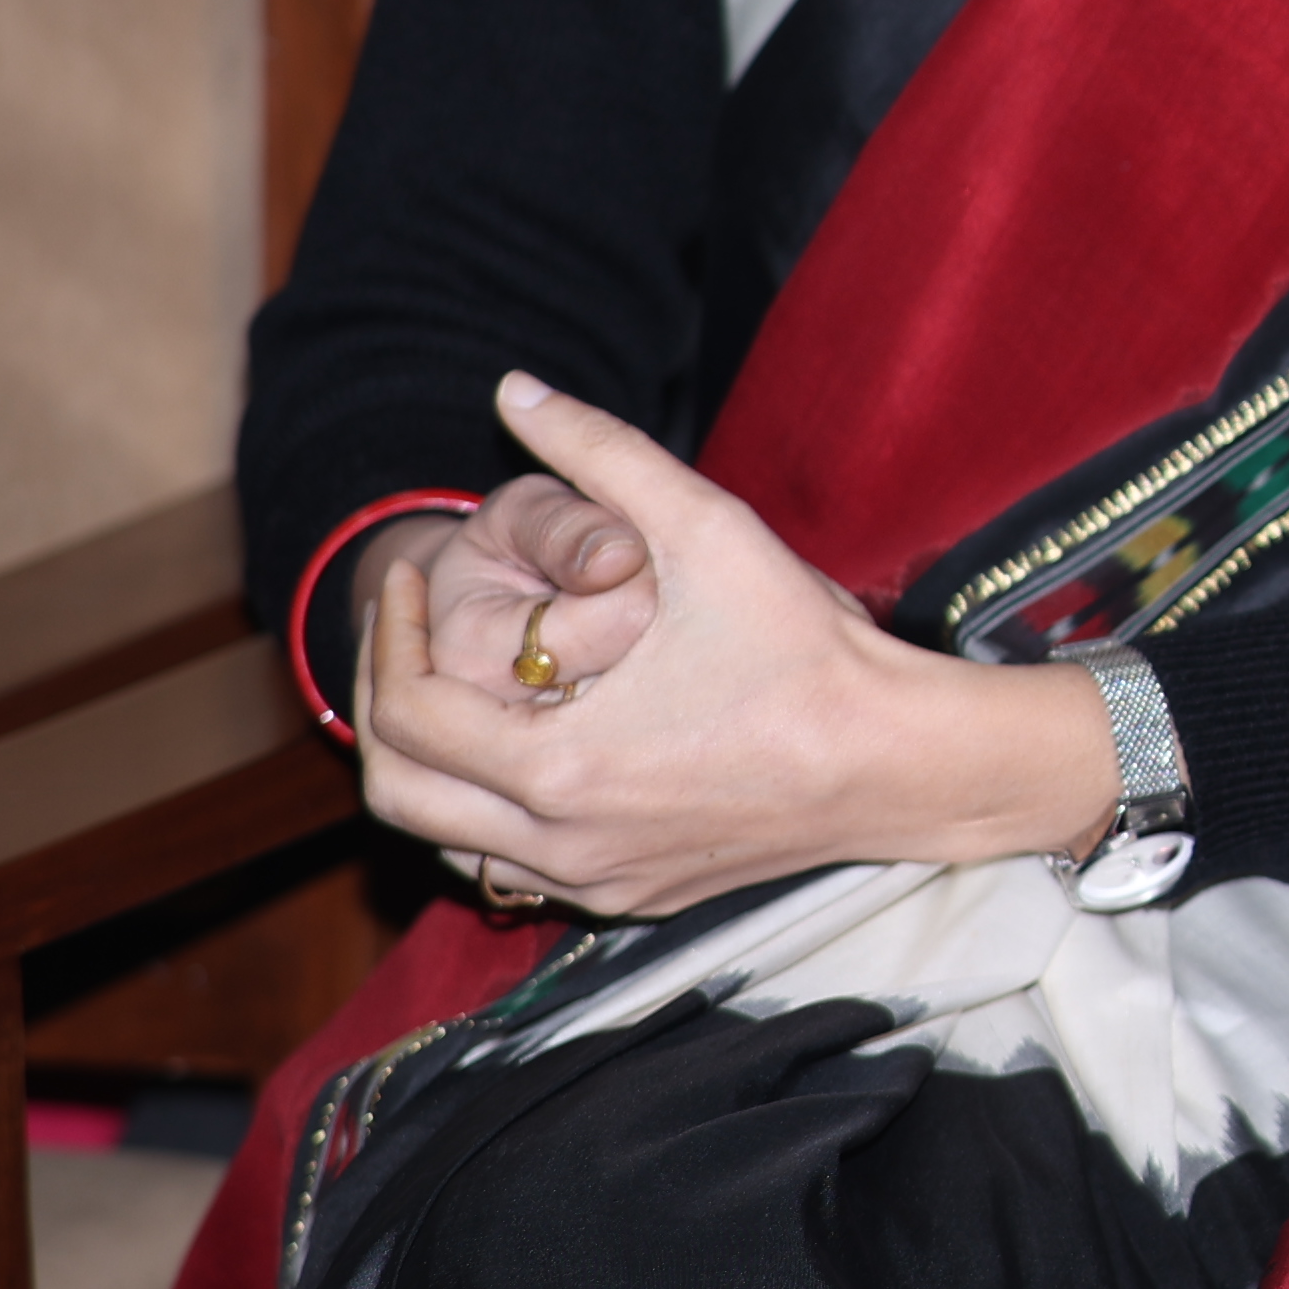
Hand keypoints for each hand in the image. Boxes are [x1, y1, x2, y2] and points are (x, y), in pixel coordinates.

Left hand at [353, 378, 1115, 921]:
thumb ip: (604, 451)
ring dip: (436, 769)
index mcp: (556, 767)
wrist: (903, 763)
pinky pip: (517, 870)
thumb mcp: (708, 531)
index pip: (406, 713)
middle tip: (413, 636)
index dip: (390, 636)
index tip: (414, 580)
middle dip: (385, 705)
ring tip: (470, 688)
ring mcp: (595, 882)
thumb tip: (515, 390)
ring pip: (449, 845)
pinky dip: (495, 814)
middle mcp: (559, 844)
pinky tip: (542, 746)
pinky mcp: (634, 898)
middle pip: (398, 796)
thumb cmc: (810, 653)